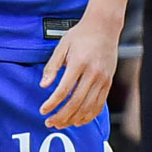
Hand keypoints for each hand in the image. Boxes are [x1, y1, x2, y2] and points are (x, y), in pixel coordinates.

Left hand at [39, 9, 120, 128]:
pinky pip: (99, 104)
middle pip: (76, 102)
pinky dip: (89, 116)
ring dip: (74, 119)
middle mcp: (93, 73)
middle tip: (50, 123)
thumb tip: (43, 85)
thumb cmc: (81, 35)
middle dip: (61, 116)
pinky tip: (79, 120)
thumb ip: (52, 67)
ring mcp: (103, 79)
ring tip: (62, 124)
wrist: (104, 27)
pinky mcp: (108, 83)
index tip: (43, 110)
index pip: (63, 90)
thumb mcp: (62, 47)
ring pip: (88, 107)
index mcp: (79, 64)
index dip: (52, 104)